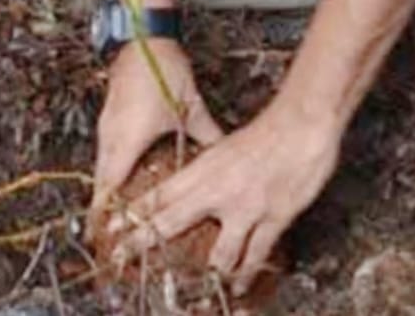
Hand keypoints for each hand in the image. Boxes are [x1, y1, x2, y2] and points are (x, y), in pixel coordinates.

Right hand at [90, 39, 221, 226]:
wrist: (144, 36)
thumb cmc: (162, 69)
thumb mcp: (190, 107)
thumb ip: (207, 134)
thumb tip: (224, 151)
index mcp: (127, 142)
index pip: (108, 190)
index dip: (107, 217)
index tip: (107, 237)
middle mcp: (111, 136)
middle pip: (101, 182)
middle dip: (108, 208)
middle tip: (115, 230)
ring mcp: (107, 123)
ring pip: (103, 165)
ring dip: (109, 186)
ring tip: (121, 206)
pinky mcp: (109, 112)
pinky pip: (106, 147)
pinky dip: (112, 164)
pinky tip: (128, 168)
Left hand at [111, 100, 340, 295]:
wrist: (302, 124)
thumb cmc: (270, 131)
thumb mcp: (230, 146)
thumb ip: (213, 170)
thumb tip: (201, 187)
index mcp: (206, 167)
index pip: (162, 193)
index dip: (135, 212)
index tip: (112, 227)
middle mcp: (219, 190)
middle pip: (171, 222)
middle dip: (145, 242)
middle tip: (123, 258)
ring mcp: (245, 208)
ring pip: (217, 255)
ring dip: (208, 273)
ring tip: (197, 290)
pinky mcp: (271, 219)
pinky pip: (254, 256)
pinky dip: (245, 275)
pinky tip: (238, 286)